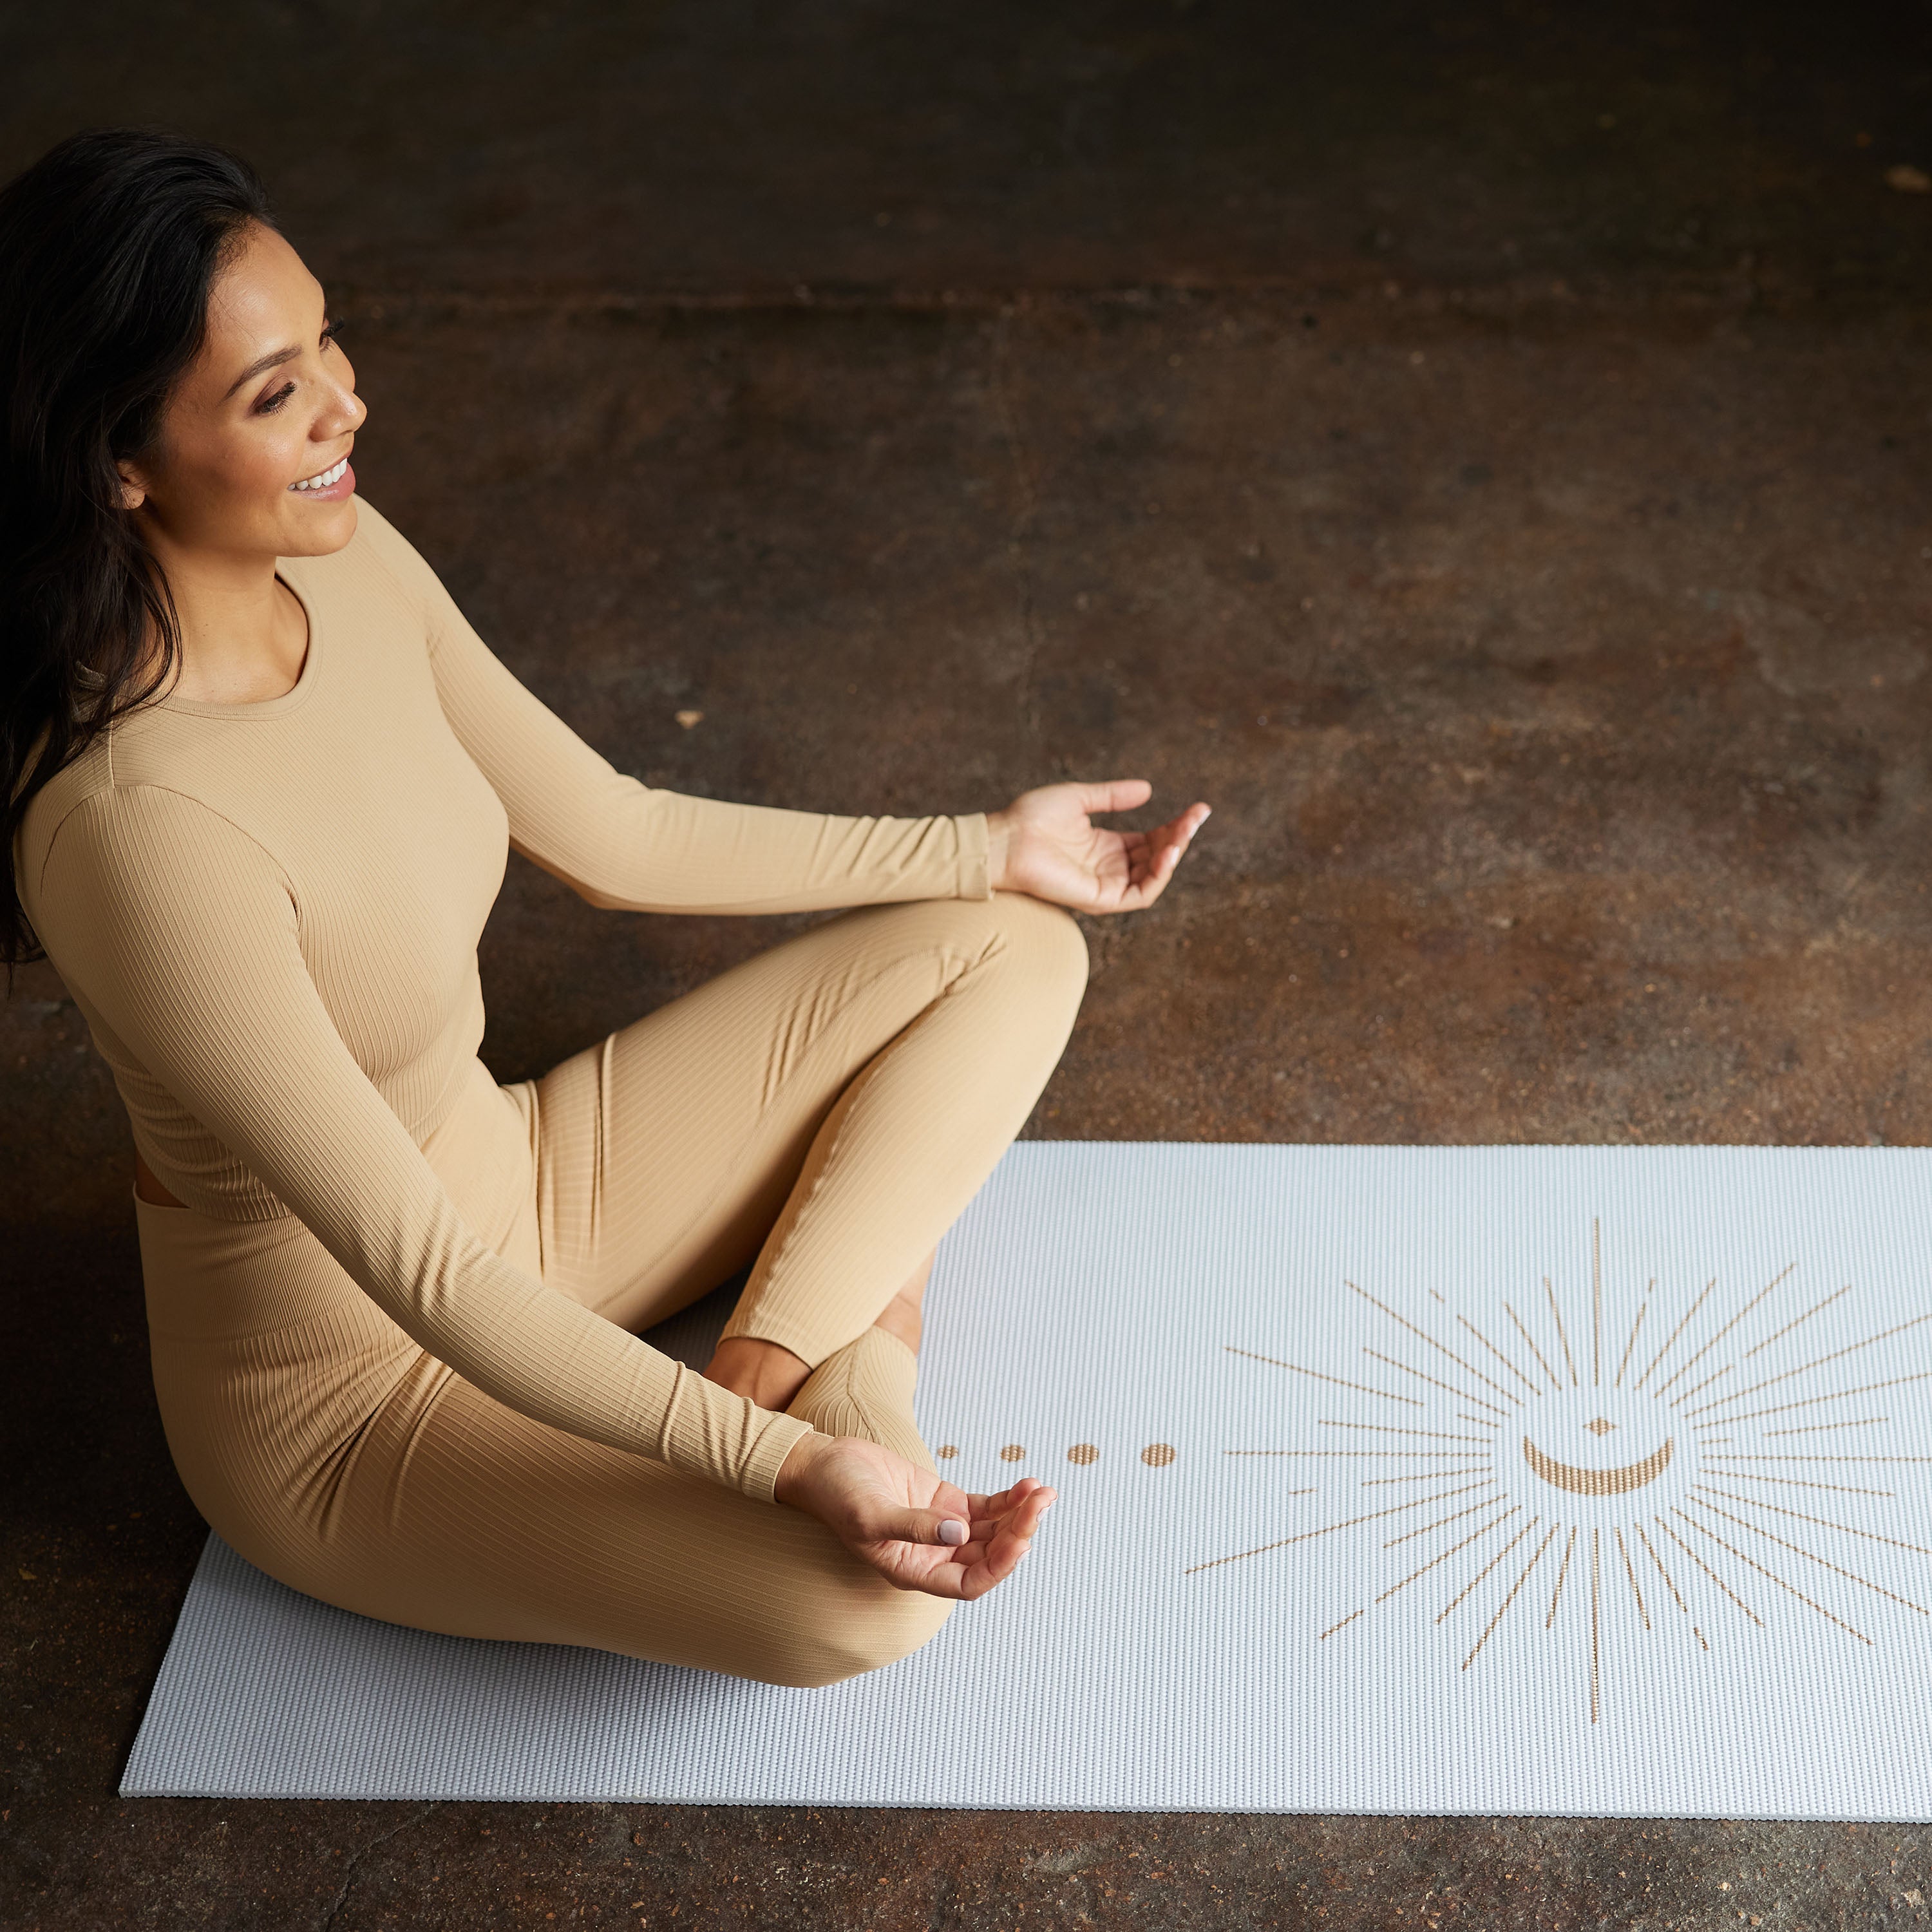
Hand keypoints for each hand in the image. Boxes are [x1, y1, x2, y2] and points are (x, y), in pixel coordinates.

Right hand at [774, 1431, 1056, 1600]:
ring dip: (1021, 1515)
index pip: (968, 1583)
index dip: (998, 1567)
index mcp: (914, 1570)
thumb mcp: (870, 1514)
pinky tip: (1027, 1485)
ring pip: (994, 1530)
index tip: (1021, 1541)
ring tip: (1043, 1492)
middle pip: (989, 1555)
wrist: (824, 1465)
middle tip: (1041, 1503)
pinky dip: (1009, 1499)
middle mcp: (934, 1556)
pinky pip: (988, 1508)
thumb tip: (959, 1535)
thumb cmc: (838, 1495)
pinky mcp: (947, 1503)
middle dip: (1019, 1532)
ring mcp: (943, 1529)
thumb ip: (913, 1526)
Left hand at [987, 779, 1209, 912]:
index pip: (1151, 840)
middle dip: (1180, 836)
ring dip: (1174, 855)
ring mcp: (1105, 884)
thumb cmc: (1031, 818)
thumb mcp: (1080, 798)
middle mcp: (1108, 867)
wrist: (1004, 839)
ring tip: (1185, 832)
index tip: (1198, 809)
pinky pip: (1140, 894)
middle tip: (1198, 816)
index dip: (1175, 826)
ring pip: (1154, 876)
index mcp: (1105, 846)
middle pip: (1157, 856)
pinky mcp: (1099, 899)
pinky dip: (1158, 877)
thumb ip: (1113, 796)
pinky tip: (1168, 853)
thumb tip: (1148, 789)